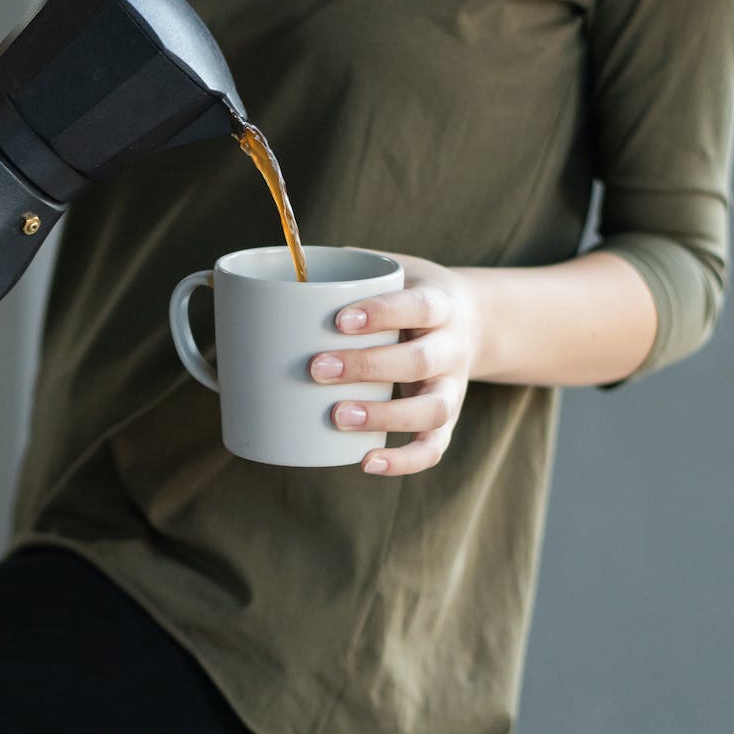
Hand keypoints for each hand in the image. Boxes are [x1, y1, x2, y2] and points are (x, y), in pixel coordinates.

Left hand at [308, 254, 481, 475]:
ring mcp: (452, 387)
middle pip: (420, 360)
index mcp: (440, 303)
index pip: (419, 306)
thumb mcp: (392, 271)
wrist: (471, 322)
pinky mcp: (447, 420)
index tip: (338, 319)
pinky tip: (365, 462)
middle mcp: (452, 347)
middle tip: (316, 369)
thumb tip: (262, 277)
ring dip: (385, 416)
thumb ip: (344, 271)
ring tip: (338, 417)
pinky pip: (434, 447)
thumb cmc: (410, 296)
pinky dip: (404, 461)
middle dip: (367, 367)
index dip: (383, 313)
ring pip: (431, 409)